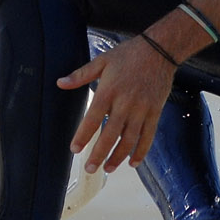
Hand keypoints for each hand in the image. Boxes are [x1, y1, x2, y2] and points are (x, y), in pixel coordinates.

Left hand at [59, 36, 176, 173]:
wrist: (160, 50)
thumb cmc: (129, 54)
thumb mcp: (102, 61)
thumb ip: (81, 74)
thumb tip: (60, 83)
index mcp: (109, 90)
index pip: (93, 118)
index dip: (83, 135)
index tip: (74, 149)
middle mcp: (125, 103)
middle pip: (110, 134)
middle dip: (99, 154)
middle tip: (89, 169)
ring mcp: (142, 109)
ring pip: (129, 139)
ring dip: (118, 157)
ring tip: (108, 169)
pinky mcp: (155, 112)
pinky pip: (148, 136)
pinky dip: (141, 151)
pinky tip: (133, 163)